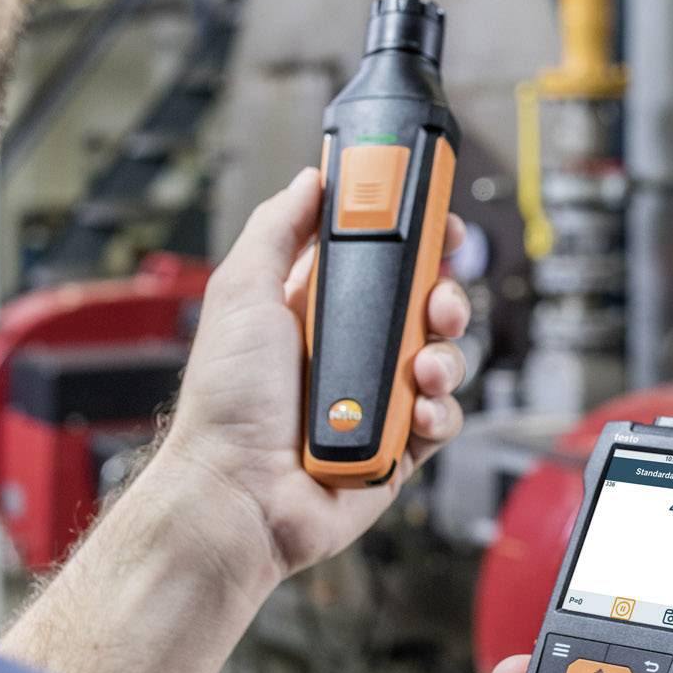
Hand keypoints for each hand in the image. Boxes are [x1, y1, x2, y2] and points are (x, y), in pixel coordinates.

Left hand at [158, 167, 471, 581]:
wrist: (238, 493)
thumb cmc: (227, 403)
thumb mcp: (241, 292)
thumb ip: (278, 228)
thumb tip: (312, 179)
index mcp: (316, 307)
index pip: (381, 258)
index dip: (416, 237)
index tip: (437, 222)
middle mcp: (350, 350)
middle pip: (425, 304)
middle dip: (444, 295)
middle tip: (438, 301)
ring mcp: (377, 398)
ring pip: (444, 358)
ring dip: (445, 355)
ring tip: (422, 368)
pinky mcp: (398, 446)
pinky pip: (444, 417)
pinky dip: (439, 411)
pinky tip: (417, 412)